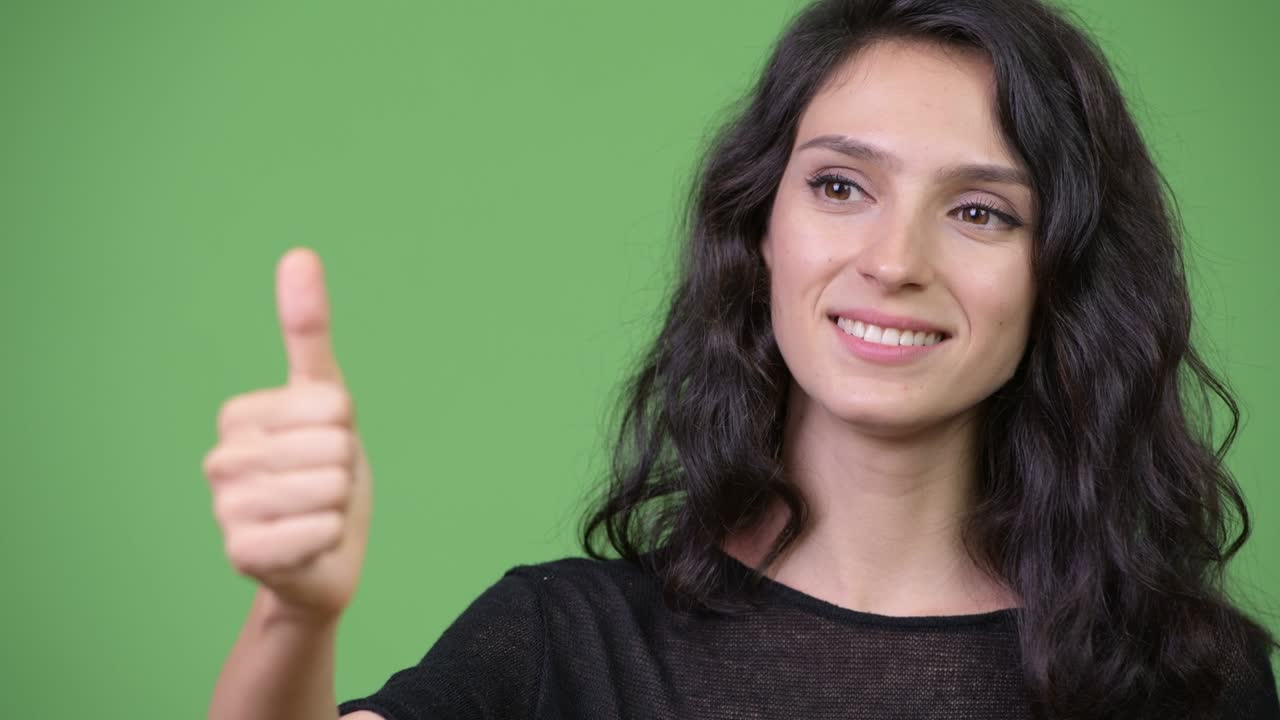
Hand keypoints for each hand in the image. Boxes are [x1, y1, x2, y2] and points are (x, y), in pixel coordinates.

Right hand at [202, 247, 372, 623]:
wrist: (323, 559)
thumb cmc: (326, 473)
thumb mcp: (327, 400)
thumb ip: (308, 330)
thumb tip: (299, 253)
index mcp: (238, 415)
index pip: (332, 404)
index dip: (345, 429)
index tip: (324, 447)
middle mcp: (221, 460)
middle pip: (333, 446)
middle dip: (345, 470)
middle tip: (323, 487)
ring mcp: (225, 509)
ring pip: (330, 488)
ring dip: (339, 506)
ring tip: (317, 514)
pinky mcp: (241, 553)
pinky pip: (317, 531)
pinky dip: (329, 539)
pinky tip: (309, 545)